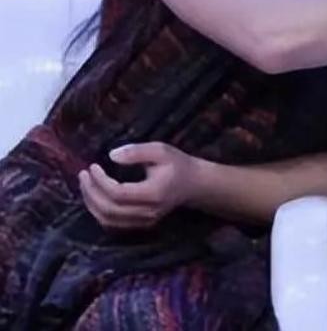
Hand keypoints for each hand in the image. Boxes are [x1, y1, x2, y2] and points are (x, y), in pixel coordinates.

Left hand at [78, 142, 198, 229]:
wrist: (194, 184)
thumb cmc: (177, 164)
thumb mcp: (160, 150)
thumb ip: (136, 151)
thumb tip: (111, 156)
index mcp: (153, 193)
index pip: (117, 193)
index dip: (100, 181)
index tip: (93, 166)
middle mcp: (147, 212)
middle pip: (109, 209)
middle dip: (90, 192)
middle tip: (83, 175)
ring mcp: (144, 221)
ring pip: (108, 220)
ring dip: (91, 203)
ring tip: (86, 185)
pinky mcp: (141, 224)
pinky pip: (112, 224)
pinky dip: (99, 212)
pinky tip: (95, 197)